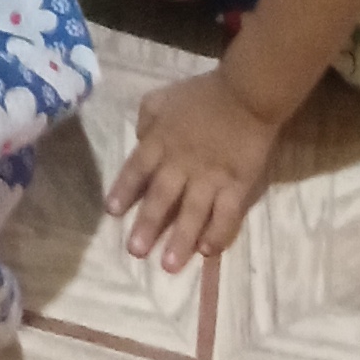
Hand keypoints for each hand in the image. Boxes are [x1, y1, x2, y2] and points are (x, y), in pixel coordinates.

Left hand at [107, 65, 280, 268]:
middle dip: (148, 225)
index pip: (136, 169)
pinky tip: (208, 251)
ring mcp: (210, 177)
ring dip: (180, 240)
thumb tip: (141, 141)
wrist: (246, 94)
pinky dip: (218, 233)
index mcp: (161, 140)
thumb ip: (148, 120)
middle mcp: (182, 163)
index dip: (124, 190)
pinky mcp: (237, 185)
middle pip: (162, 198)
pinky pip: (226, 214)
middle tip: (135, 251)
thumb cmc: (202, 95)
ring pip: (192, 213)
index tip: (112, 212)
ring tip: (169, 265)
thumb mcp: (163, 98)